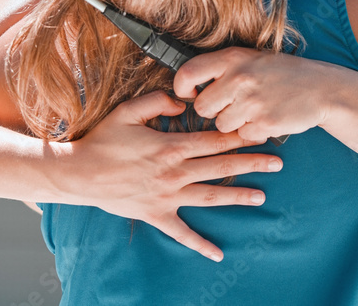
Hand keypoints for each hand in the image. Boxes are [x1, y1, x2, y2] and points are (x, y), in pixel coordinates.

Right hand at [58, 90, 282, 261]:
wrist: (79, 173)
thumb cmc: (103, 140)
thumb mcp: (128, 111)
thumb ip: (157, 102)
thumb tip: (182, 102)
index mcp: (171, 146)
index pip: (214, 140)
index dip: (239, 136)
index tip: (261, 133)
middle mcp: (175, 172)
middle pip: (221, 167)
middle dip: (251, 163)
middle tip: (277, 163)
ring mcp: (167, 196)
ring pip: (210, 196)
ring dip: (238, 197)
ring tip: (262, 197)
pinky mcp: (156, 214)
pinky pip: (182, 233)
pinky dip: (200, 244)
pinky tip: (218, 254)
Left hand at [172, 48, 336, 142]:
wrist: (321, 88)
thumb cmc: (280, 73)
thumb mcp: (250, 58)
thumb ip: (221, 68)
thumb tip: (186, 83)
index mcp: (232, 58)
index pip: (188, 73)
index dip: (182, 87)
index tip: (190, 93)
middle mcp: (239, 78)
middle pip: (203, 108)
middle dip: (215, 110)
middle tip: (233, 104)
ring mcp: (252, 102)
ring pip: (221, 125)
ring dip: (235, 123)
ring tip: (254, 109)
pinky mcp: (265, 123)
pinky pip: (243, 136)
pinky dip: (253, 132)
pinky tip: (267, 118)